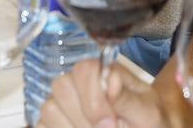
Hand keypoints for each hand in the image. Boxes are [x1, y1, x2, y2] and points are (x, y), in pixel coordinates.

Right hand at [38, 59, 180, 127]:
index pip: (84, 69)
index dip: (93, 98)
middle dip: (84, 116)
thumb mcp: (147, 112)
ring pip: (49, 108)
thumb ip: (128, 99)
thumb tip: (110, 80)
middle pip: (62, 87)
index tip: (110, 122)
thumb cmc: (150, 121)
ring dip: (74, 126)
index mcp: (105, 72)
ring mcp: (64, 102)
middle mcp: (81, 83)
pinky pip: (43, 124)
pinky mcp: (54, 121)